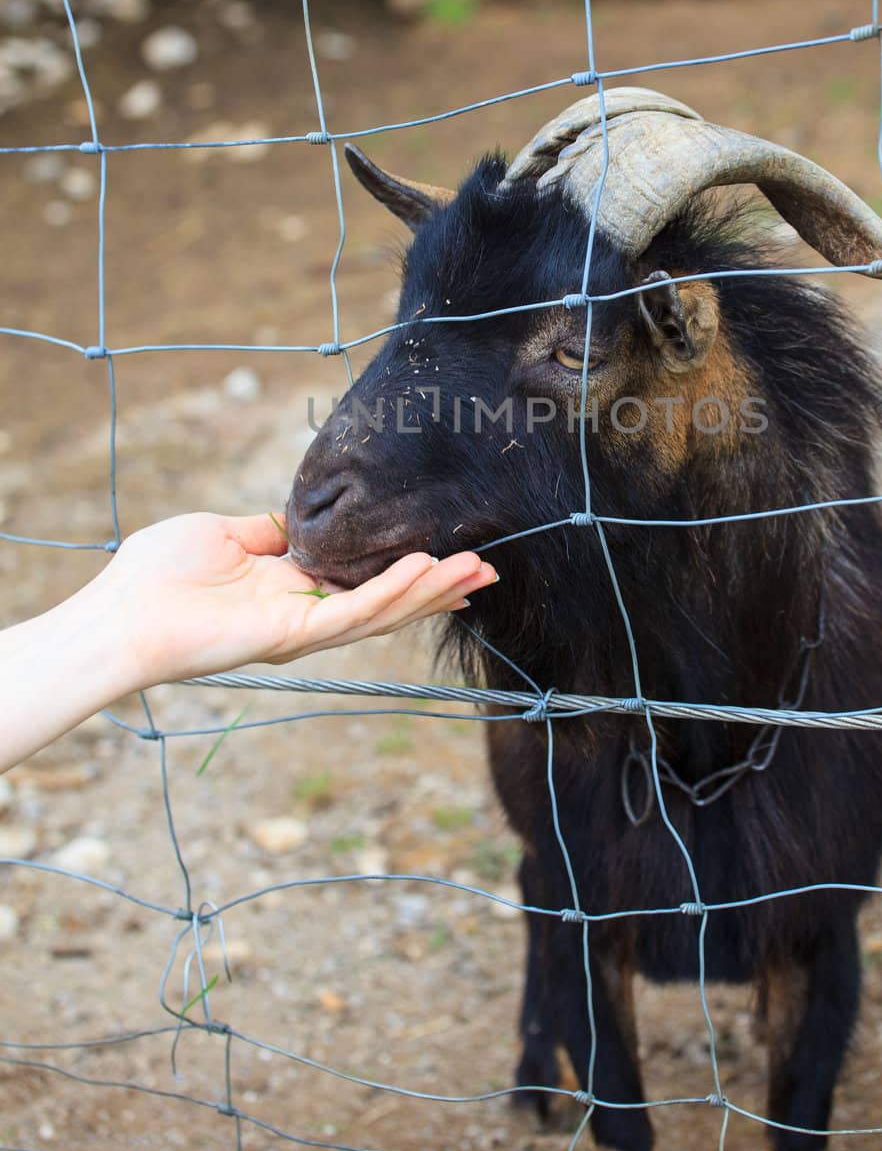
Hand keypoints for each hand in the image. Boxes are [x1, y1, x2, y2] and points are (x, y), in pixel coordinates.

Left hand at [92, 512, 496, 687]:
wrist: (124, 613)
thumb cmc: (158, 573)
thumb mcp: (225, 532)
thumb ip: (270, 528)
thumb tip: (299, 517)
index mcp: (293, 587)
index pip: (366, 581)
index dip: (411, 571)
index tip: (451, 555)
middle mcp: (307, 613)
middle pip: (388, 600)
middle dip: (439, 586)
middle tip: (488, 569)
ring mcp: (304, 627)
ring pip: (383, 610)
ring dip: (431, 589)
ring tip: (477, 570)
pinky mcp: (293, 633)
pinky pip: (354, 612)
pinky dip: (392, 591)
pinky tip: (425, 570)